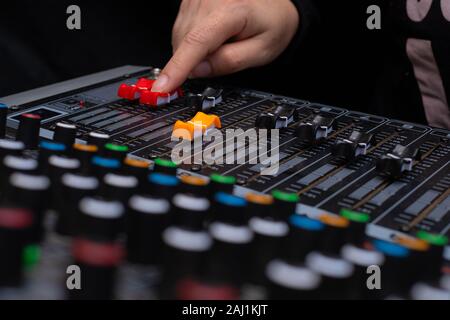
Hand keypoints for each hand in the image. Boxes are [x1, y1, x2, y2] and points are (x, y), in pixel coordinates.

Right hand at [152, 0, 299, 92]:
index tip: (162, 87)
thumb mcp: (261, 51)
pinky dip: (191, 39)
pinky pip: (180, 28)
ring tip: (220, 43)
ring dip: (192, 51)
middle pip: (184, 43)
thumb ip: (230, 62)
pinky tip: (211, 36)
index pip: (196, 42)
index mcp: (231, 12)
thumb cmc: (272, 24)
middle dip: (194, 62)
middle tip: (221, 57)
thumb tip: (198, 72)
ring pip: (179, 37)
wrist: (274, 2)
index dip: (177, 68)